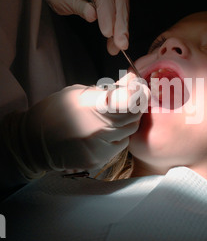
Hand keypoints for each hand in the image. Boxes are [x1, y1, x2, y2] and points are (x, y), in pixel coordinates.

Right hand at [20, 72, 148, 172]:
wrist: (34, 142)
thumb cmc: (53, 112)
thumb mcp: (78, 93)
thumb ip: (107, 90)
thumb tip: (130, 80)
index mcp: (92, 107)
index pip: (129, 101)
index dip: (139, 93)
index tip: (138, 86)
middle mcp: (99, 130)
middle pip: (133, 117)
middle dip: (135, 106)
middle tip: (130, 98)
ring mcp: (100, 148)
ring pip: (129, 132)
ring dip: (126, 121)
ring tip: (112, 115)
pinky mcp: (99, 160)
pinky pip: (119, 145)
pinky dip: (117, 136)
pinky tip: (103, 131)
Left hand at [43, 0, 129, 54]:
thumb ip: (76, 5)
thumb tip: (92, 15)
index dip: (107, 13)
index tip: (107, 33)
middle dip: (121, 23)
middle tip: (121, 45)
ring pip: (124, 3)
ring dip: (122, 26)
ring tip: (118, 45)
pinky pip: (124, 5)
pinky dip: (121, 22)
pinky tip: (118, 36)